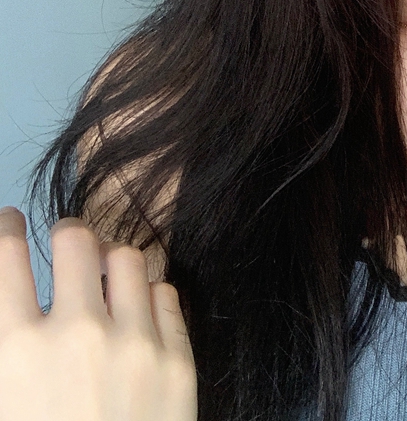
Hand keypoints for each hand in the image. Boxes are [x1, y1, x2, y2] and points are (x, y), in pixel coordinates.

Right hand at [0, 206, 196, 420]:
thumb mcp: (5, 398)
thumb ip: (14, 340)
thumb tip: (25, 302)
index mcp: (18, 351)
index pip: (7, 258)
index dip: (7, 230)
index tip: (12, 221)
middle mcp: (78, 337)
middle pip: (76, 239)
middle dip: (69, 233)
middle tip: (69, 240)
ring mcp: (134, 346)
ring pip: (128, 256)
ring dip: (112, 262)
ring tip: (106, 278)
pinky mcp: (177, 362)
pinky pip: (165, 294)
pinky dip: (147, 298)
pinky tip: (138, 312)